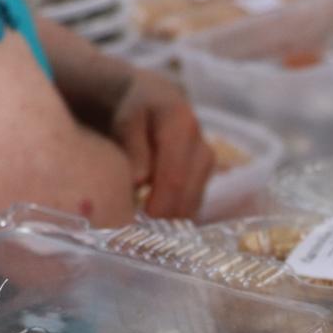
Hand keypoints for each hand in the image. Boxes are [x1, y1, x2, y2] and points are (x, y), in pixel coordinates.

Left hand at [110, 69, 215, 219]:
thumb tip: (141, 181)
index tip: (139, 223)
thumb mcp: (125, 121)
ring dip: (169, 219)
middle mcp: (201, 144)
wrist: (150, 99)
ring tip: (144, 226)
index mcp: (181, 124)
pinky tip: (155, 218)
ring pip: (191, 203)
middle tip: (138, 233)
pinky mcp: (205, 176)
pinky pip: (192, 204)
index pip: (174, 176)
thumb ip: (133, 148)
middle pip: (186, 194)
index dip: (158, 204)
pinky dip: (174, 214)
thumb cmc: (132, 111)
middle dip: (163, 218)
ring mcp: (207, 162)